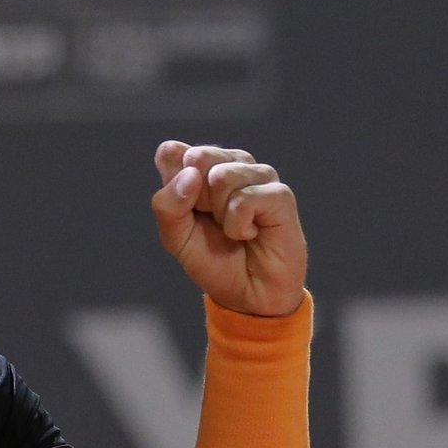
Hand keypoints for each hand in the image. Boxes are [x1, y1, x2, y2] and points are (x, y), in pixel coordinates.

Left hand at [151, 141, 307, 316]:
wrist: (247, 295)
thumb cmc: (213, 260)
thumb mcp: (175, 237)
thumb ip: (168, 204)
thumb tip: (191, 174)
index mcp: (200, 168)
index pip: (172, 152)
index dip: (173, 186)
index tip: (188, 211)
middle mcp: (230, 164)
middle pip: (197, 156)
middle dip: (196, 198)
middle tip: (212, 220)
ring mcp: (257, 176)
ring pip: (221, 176)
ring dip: (220, 214)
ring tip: (233, 229)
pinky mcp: (279, 193)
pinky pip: (244, 199)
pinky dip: (238, 226)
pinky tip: (251, 234)